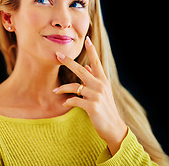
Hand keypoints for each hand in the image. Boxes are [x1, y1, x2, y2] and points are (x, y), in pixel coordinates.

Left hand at [54, 36, 127, 154]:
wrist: (113, 127)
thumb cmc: (106, 108)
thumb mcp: (103, 91)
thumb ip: (94, 78)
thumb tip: (87, 66)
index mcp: (103, 80)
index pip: (96, 62)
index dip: (92, 51)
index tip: (87, 39)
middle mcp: (100, 85)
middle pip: (81, 70)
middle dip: (68, 62)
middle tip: (58, 55)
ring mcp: (97, 96)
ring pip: (75, 87)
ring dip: (62, 88)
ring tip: (55, 91)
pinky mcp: (92, 106)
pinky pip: (75, 100)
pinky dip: (68, 101)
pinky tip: (64, 103)